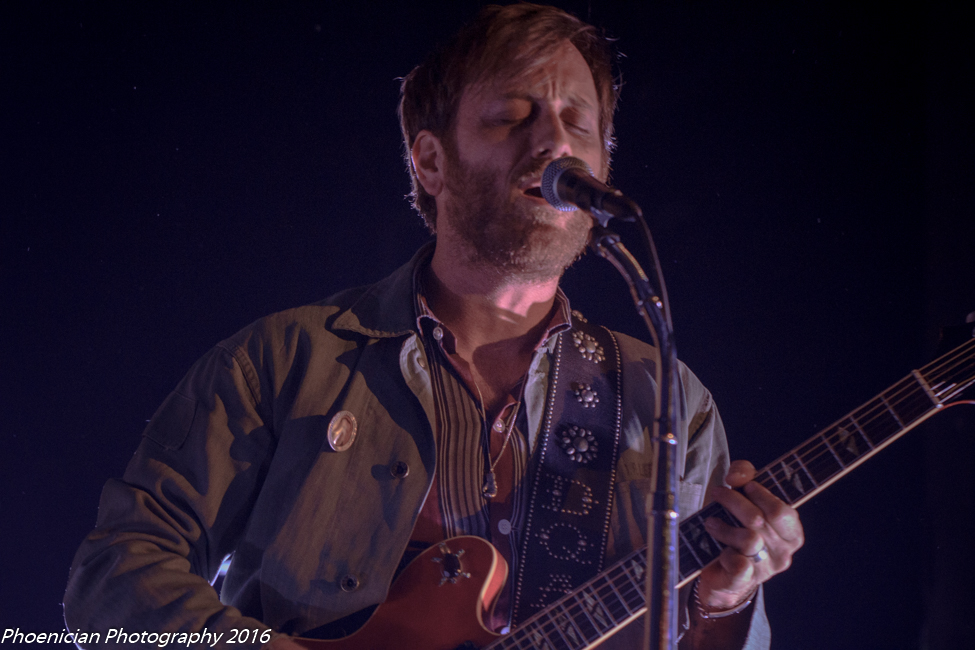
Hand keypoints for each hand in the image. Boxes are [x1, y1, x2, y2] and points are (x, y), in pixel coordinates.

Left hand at [698, 460, 803, 610]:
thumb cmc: (737, 527)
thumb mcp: (745, 496)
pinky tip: (718, 548)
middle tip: (717, 494)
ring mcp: (766, 570)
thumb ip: (745, 475)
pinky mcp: (746, 581)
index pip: (781, 511)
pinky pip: (738, 564)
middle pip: (758, 520)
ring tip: (711, 522)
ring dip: (724, 526)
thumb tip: (736, 476)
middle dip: (733, 501)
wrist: (721, 570)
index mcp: (791, 533)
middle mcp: (784, 553)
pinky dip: (724, 552)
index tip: (741, 485)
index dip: (759, 493)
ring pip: (748, 540)